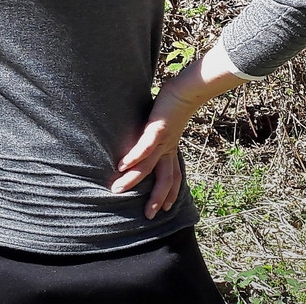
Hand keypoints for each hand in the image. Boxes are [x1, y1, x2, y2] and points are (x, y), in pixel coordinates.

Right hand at [109, 45, 245, 218]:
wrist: (187, 90)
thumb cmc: (175, 103)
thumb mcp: (166, 123)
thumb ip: (157, 133)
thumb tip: (150, 135)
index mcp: (171, 149)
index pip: (173, 177)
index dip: (170, 194)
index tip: (166, 208)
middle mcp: (168, 149)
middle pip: (164, 180)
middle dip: (156, 199)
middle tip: (148, 216)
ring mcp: (163, 141)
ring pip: (149, 166)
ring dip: (134, 180)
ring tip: (118, 189)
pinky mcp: (157, 129)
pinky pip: (145, 147)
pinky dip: (134, 157)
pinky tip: (123, 166)